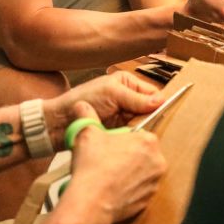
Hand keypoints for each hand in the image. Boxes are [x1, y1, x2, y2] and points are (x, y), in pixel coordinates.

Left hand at [46, 72, 165, 138]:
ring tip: (139, 133)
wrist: (60, 122)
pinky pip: (133, 134)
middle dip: (149, 117)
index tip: (162, 112)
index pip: (152, 93)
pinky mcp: (119, 131)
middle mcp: (128, 98)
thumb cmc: (83, 101)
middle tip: (149, 125)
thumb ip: (136, 98)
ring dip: (141, 128)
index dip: (157, 103)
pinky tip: (134, 140)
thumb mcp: (112, 94)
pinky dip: (134, 137)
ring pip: (143, 123)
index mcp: (127, 83)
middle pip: (149, 109)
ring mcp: (123, 116)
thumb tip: (161, 101)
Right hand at [64, 101, 166, 223]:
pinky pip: (139, 190)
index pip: (138, 134)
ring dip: (129, 172)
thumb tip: (82, 105)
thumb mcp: (87, 134)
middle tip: (108, 160)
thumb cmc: (92, 168)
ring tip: (109, 175)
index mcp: (148, 141)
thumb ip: (87, 116)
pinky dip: (129, 188)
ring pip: (142, 172)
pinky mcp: (148, 200)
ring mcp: (154, 183)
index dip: (123, 139)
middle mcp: (158, 161)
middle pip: (142, 153)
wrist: (90, 203)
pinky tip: (113, 188)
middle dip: (127, 155)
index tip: (111, 145)